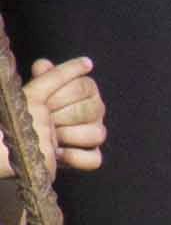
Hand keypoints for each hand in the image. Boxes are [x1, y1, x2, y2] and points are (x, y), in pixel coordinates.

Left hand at [16, 56, 103, 177]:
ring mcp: (94, 133)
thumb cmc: (28, 110)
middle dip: (64, 116)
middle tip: (44, 120)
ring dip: (70, 136)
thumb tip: (44, 65)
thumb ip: (42, 78)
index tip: (43, 102)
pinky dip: (76, 157)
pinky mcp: (90, 156)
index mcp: (86, 90)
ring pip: (98, 133)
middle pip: (94, 109)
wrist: (19, 138)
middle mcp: (95, 110)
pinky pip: (94, 159)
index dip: (61, 95)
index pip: (84, 86)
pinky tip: (57, 153)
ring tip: (51, 138)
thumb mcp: (32, 91)